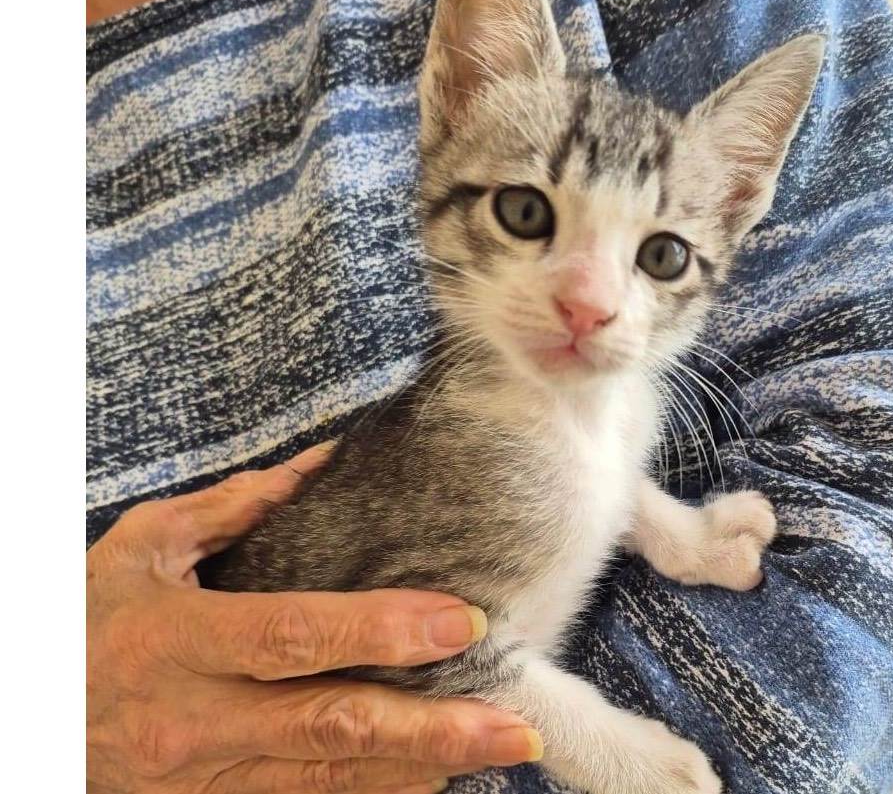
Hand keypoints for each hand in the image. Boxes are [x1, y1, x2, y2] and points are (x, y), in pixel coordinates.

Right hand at [87, 443, 540, 793]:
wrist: (23, 720)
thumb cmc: (86, 624)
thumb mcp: (141, 550)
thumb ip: (232, 508)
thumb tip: (319, 463)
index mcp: (180, 639)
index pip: (297, 636)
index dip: (384, 631)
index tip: (464, 621)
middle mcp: (196, 720)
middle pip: (330, 727)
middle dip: (431, 728)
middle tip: (512, 722)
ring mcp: (202, 780)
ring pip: (326, 783)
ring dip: (417, 769)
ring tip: (494, 748)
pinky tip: (428, 779)